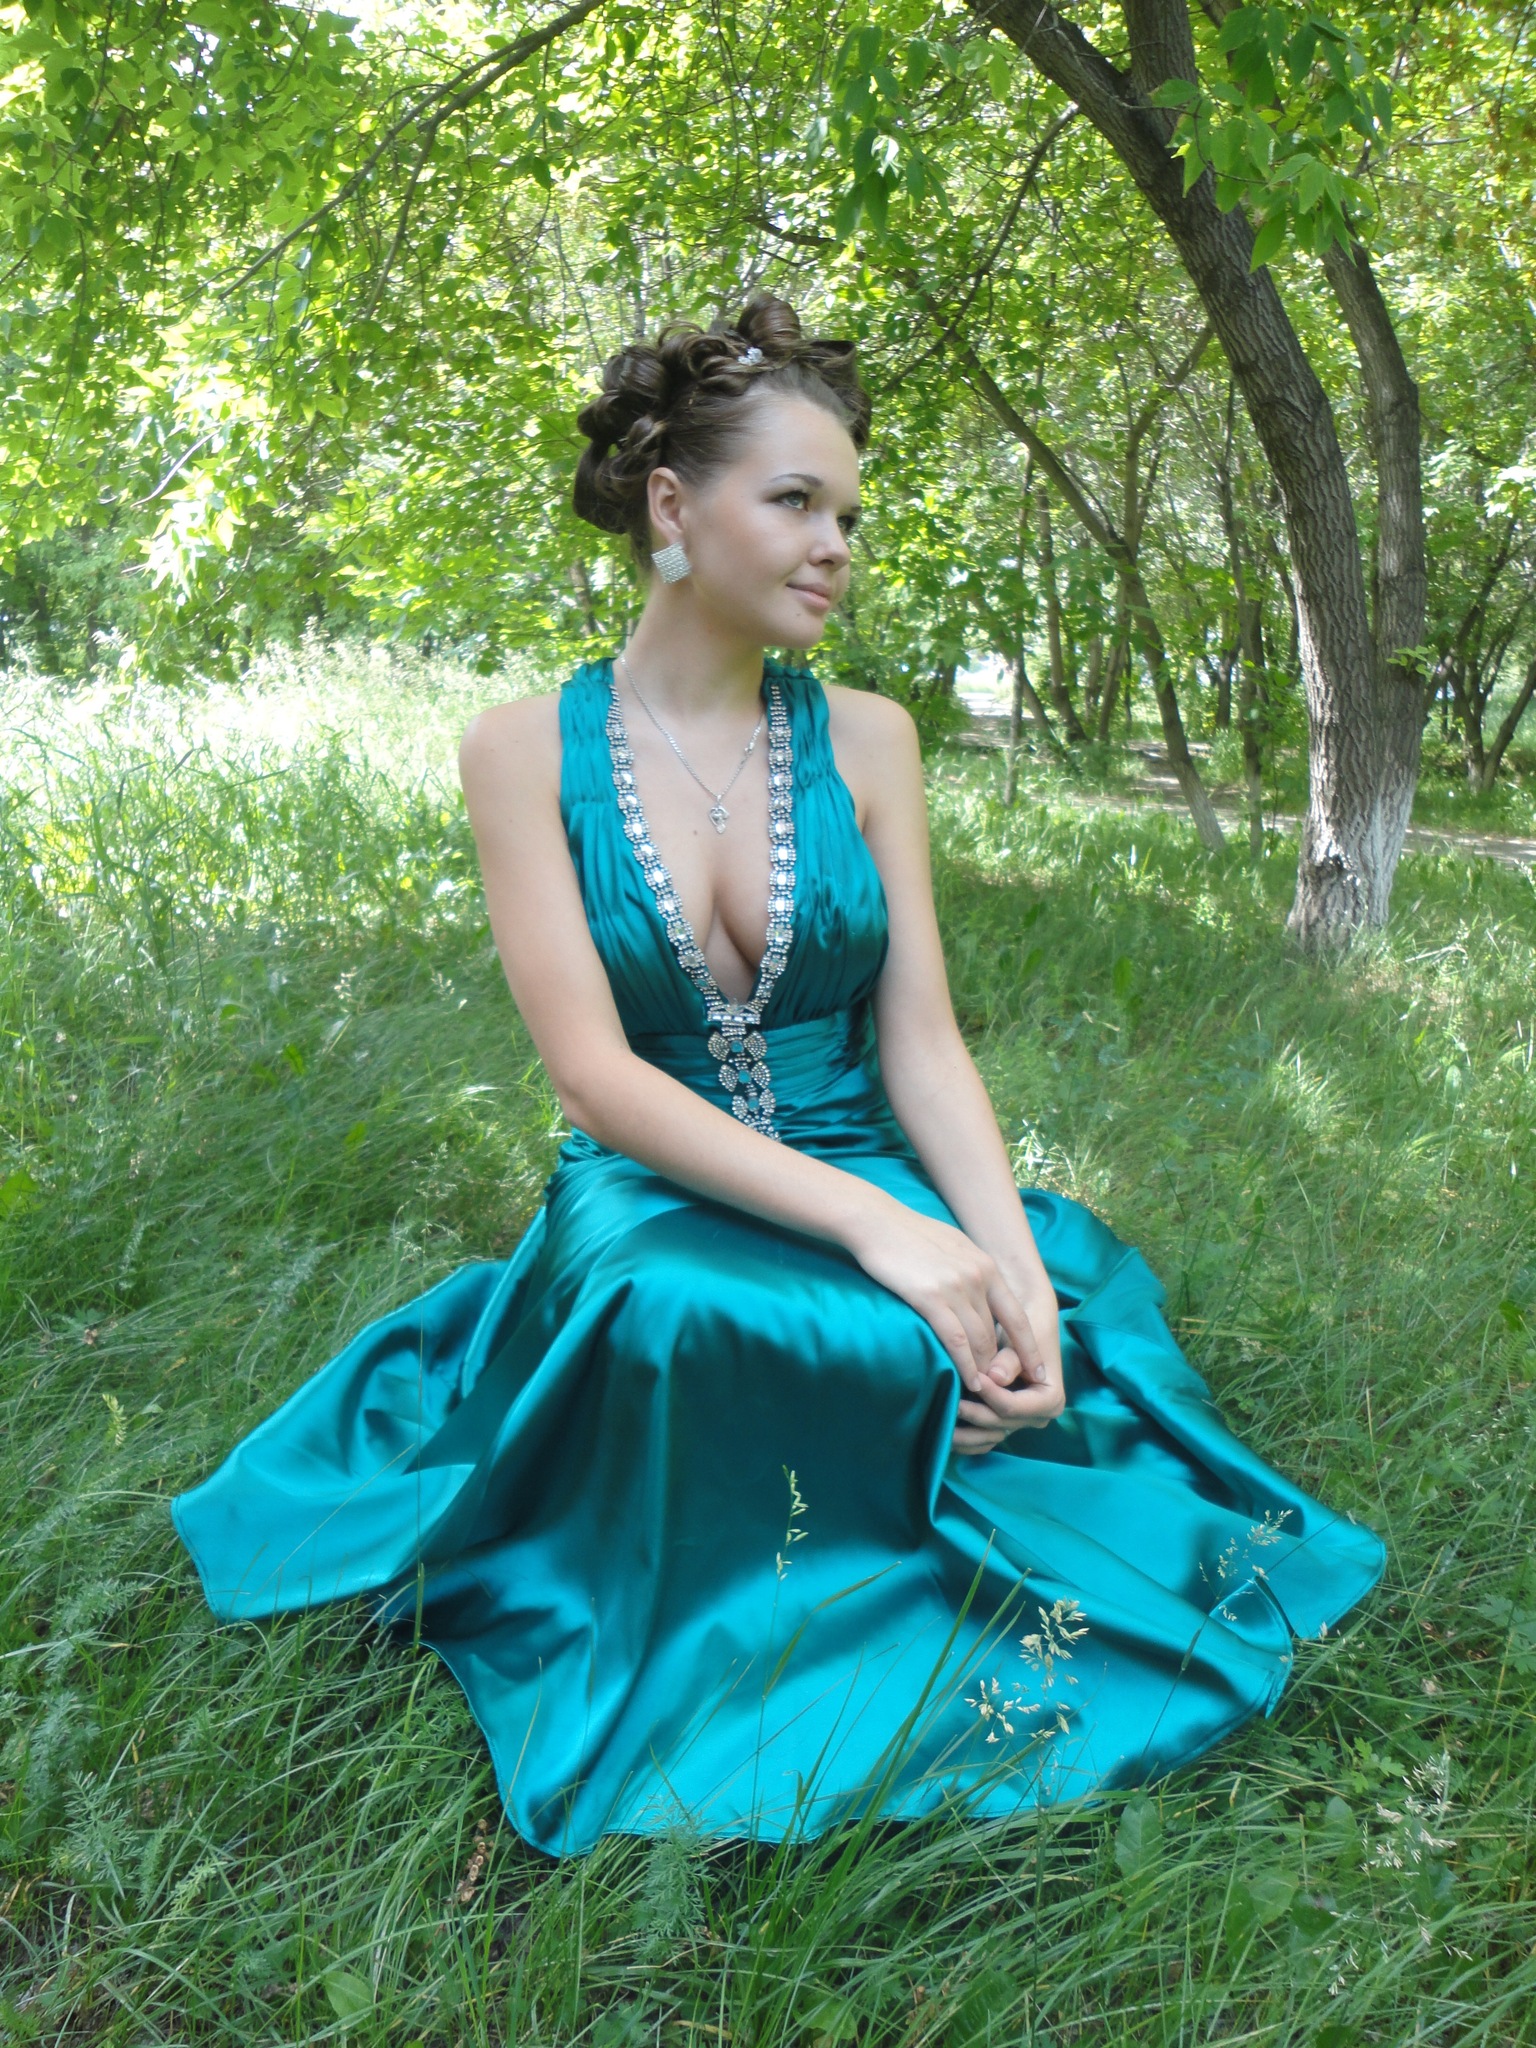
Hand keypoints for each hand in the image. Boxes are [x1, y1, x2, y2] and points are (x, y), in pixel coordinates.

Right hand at [845, 1200, 1057, 1422]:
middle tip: (999, 1389)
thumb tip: (978, 1292)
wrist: (876, 1222)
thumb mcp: (953, 1246)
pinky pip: (956, 1341)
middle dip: (999, 1364)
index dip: (1028, 1346)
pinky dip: (966, 1366)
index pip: (1017, 1315)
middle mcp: (978, 1277)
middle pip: (996, 1333)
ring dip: (984, 1370)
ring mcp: (956, 1288)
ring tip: (985, 1393)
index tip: (1038, 1368)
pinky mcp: (930, 1298)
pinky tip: (970, 1382)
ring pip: (979, 1341)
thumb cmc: (909, 1234)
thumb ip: (970, 1269)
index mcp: (986, 1266)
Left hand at [951, 1315, 1063, 1454]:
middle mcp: (1038, 1417)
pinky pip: (986, 1437)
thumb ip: (1010, 1360)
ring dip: (966, 1436)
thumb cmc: (1025, 1326)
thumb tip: (995, 1377)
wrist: (1025, 1320)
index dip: (991, 1396)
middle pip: (1001, 1423)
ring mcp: (1021, 1422)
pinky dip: (967, 1439)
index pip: (1014, 1406)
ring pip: (991, 1436)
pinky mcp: (1005, 1421)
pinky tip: (945, 1436)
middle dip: (974, 1415)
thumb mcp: (1022, 1339)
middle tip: (948, 1403)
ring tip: (940, 1429)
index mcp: (1050, 1399)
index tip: (971, 1380)